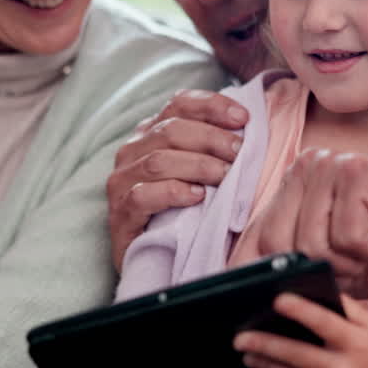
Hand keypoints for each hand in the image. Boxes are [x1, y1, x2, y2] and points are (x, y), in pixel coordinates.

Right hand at [106, 89, 247, 270]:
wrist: (154, 263)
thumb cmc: (184, 212)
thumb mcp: (200, 173)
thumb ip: (213, 148)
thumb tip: (249, 128)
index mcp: (151, 133)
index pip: (179, 104)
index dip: (211, 106)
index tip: (243, 118)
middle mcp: (132, 152)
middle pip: (170, 130)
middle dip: (211, 138)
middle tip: (240, 153)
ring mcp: (122, 183)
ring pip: (158, 161)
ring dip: (198, 165)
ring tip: (225, 176)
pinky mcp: (119, 214)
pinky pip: (143, 196)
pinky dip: (173, 193)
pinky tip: (197, 197)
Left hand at [233, 294, 367, 367]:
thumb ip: (345, 307)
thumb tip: (312, 289)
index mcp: (357, 344)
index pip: (324, 323)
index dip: (299, 310)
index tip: (276, 299)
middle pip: (295, 355)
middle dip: (263, 344)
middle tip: (240, 337)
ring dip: (265, 364)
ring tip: (248, 352)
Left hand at [240, 149, 367, 297]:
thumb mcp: (332, 264)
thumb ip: (294, 266)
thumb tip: (242, 282)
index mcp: (294, 185)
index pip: (261, 236)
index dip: (269, 269)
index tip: (266, 293)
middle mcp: (307, 167)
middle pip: (283, 244)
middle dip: (322, 267)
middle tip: (355, 256)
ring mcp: (331, 165)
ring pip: (314, 243)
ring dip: (351, 260)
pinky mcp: (358, 172)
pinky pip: (347, 236)